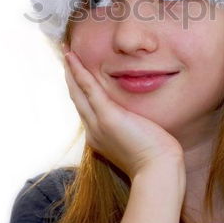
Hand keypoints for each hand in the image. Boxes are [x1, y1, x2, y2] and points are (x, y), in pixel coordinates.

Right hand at [60, 44, 183, 178]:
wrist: (157, 169)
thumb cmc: (156, 158)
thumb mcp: (139, 139)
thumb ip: (134, 126)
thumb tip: (139, 118)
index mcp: (100, 137)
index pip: (86, 109)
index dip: (80, 91)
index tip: (77, 75)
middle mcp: (93, 131)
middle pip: (77, 99)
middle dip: (70, 78)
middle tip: (65, 57)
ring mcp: (97, 124)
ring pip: (78, 92)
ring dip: (71, 71)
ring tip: (66, 53)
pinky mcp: (107, 116)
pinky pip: (88, 89)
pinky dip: (79, 72)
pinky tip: (73, 58)